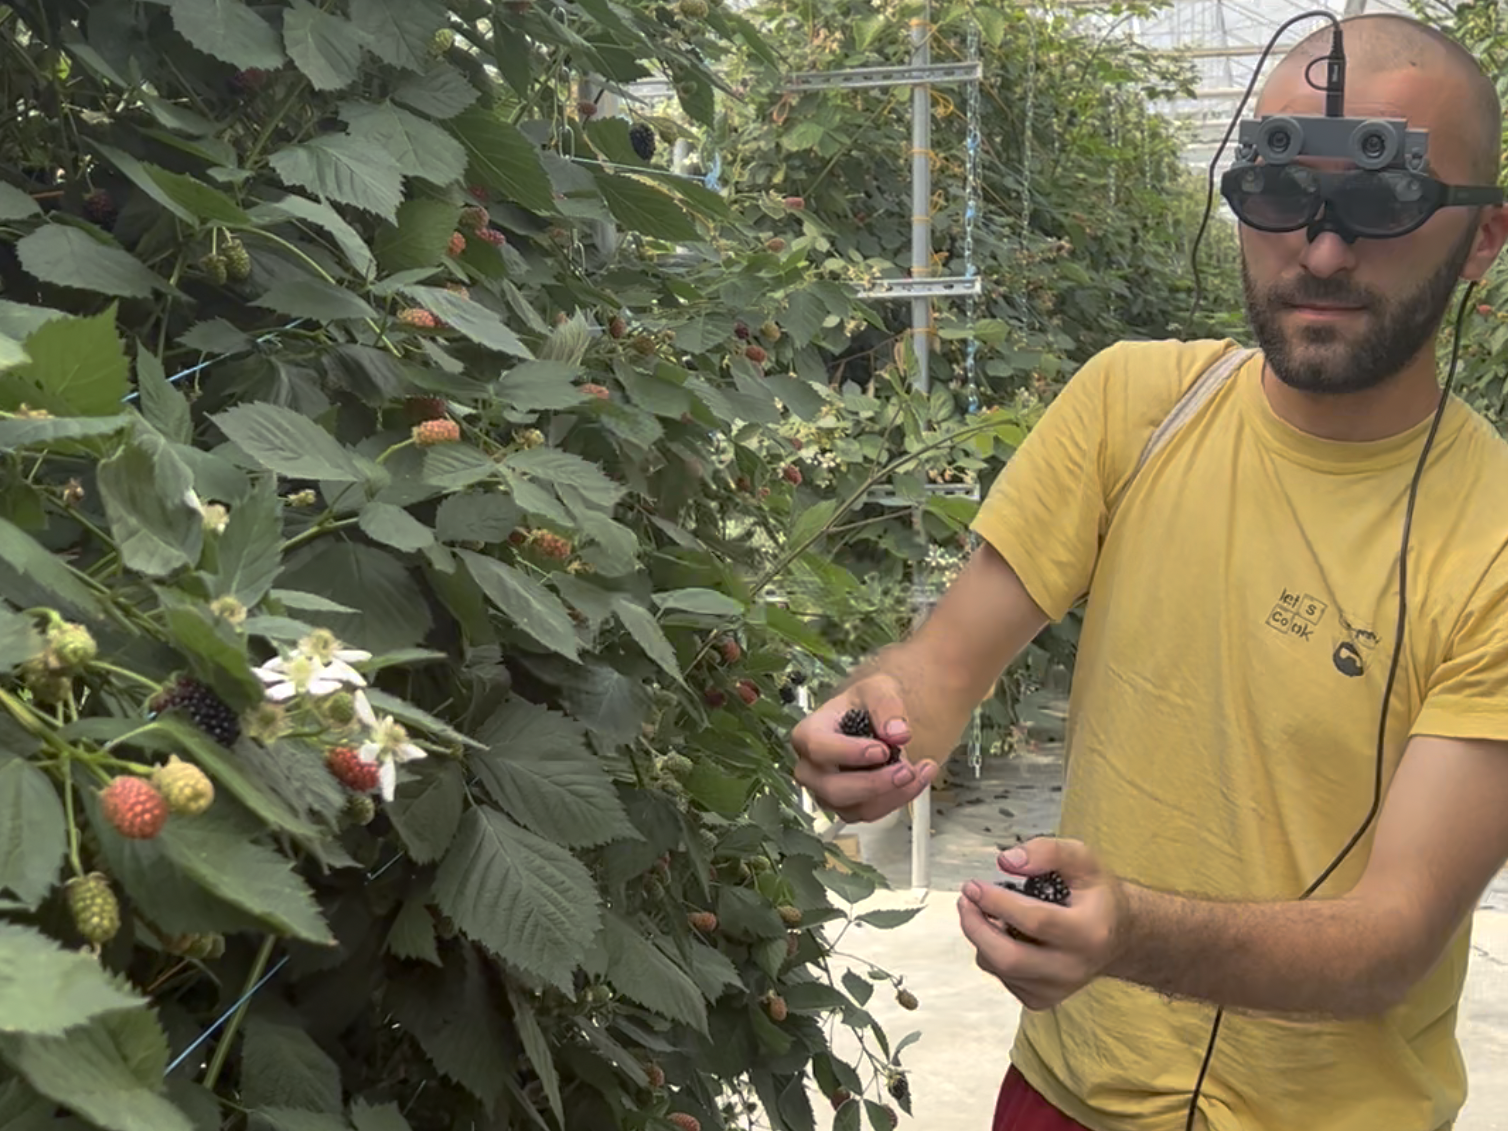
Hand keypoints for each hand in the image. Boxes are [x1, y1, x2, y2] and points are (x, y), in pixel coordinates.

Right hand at [788, 673, 936, 823]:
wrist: (875, 719)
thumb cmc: (866, 704)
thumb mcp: (878, 689)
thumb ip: (887, 706)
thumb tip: (898, 733)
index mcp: (809, 733)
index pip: (818, 748)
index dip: (848, 753)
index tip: (882, 750)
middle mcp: (811, 768)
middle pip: (833, 788)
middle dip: (874, 783)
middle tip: (907, 769)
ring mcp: (827, 791)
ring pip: (855, 808)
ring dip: (893, 794)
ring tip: (920, 770)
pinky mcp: (848, 806)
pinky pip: (871, 812)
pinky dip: (899, 798)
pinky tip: (919, 776)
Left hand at [957, 837, 1127, 1011]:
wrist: (1119, 937)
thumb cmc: (1097, 895)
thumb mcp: (1083, 860)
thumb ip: (1048, 851)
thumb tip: (1006, 861)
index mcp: (1089, 932)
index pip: (1035, 921)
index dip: (997, 902)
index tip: (973, 885)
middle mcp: (1073, 968)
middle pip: (1009, 958)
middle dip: (976, 927)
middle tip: (965, 900)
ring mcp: (1057, 989)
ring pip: (999, 967)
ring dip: (982, 936)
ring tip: (983, 910)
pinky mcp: (1043, 1000)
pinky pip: (1002, 977)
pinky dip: (992, 952)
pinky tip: (1004, 932)